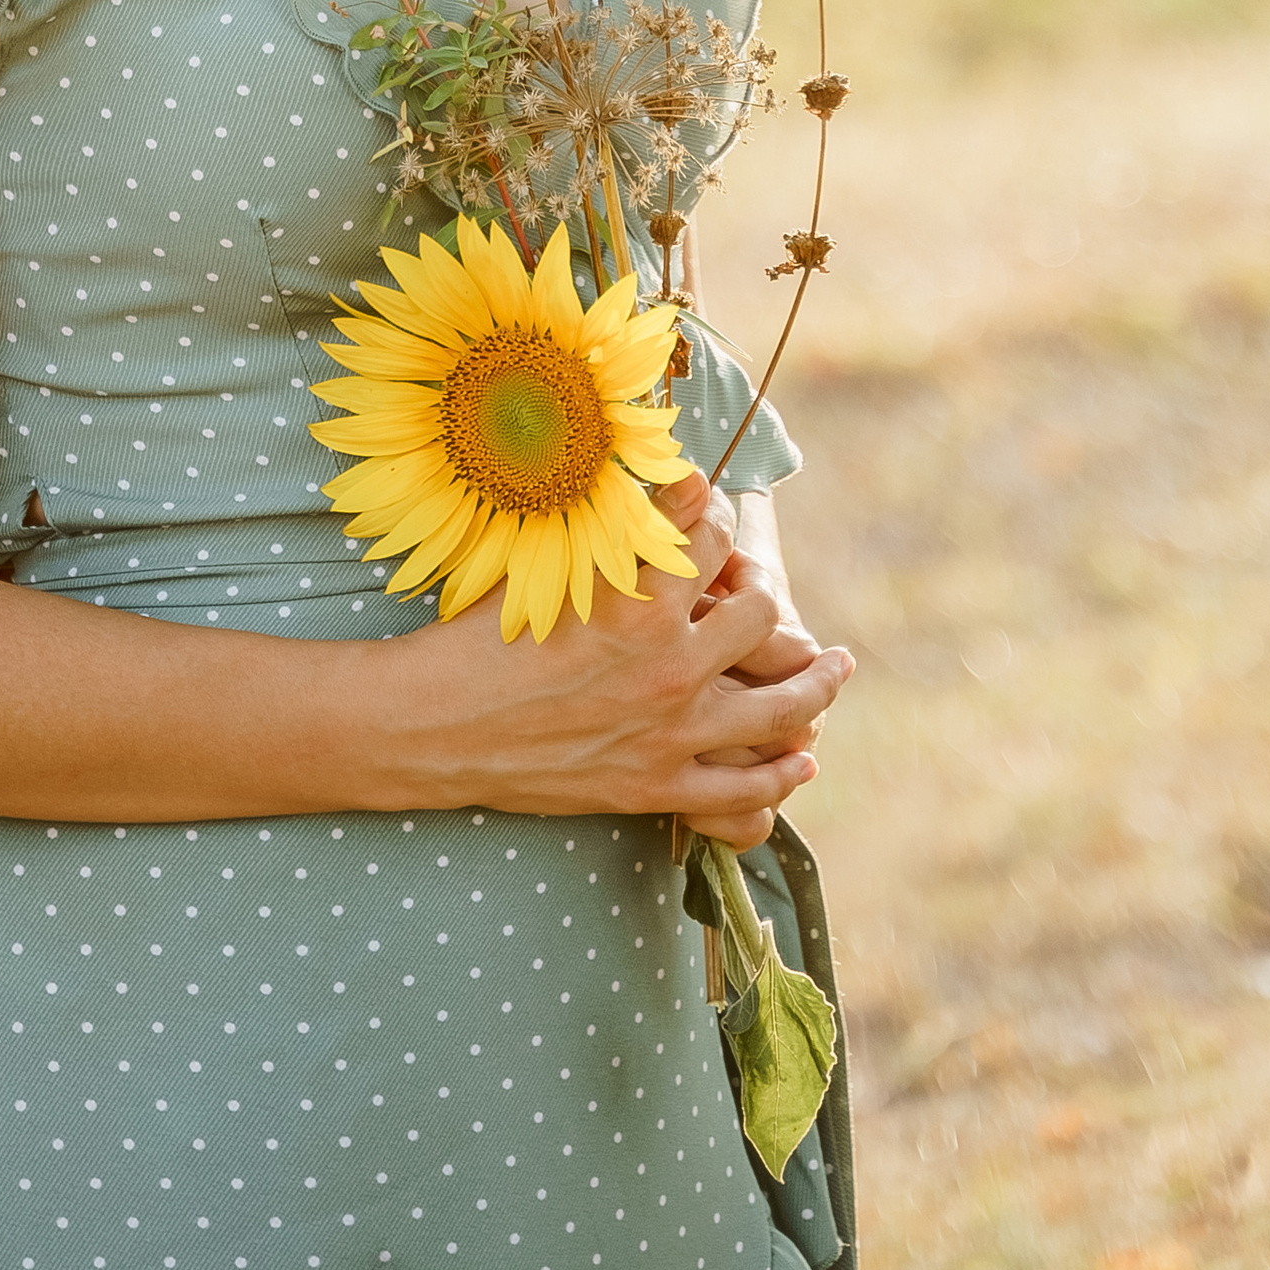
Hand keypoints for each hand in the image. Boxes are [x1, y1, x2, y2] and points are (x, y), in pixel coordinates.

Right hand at [378, 470, 854, 844]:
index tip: (712, 507)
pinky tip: (800, 760)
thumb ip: (608, 529)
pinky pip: (745, 790)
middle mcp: (671, 666)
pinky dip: (781, 775)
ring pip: (781, 708)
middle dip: (765, 591)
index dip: (717, 510)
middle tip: (761, 589)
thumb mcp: (543, 566)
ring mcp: (671, 734)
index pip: (713, 534)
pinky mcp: (657, 788)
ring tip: (836, 667)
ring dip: (816, 684)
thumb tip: (652, 478)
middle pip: (762, 614)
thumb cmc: (477, 638)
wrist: (434, 729)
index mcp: (642, 602)